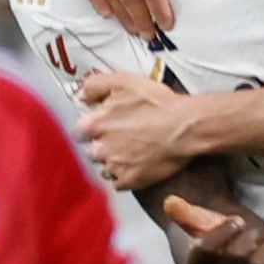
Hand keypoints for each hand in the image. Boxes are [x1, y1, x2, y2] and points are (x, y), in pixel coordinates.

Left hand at [83, 69, 202, 188]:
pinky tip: (136, 165)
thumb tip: (82, 95)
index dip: (90, 129)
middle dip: (102, 145)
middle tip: (121, 138)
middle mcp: (100, 149)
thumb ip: (95, 85)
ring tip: (131, 152)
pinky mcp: (130, 181)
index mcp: (94, 124)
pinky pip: (118, 183)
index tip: (100, 127)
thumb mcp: (124, 80)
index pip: (78, 132)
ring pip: (104, 168)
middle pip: (92, 151)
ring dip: (113, 162)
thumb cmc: (158, 104)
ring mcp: (114, 167)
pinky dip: (125, 176)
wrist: (185, 128)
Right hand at [163, 193, 263, 263]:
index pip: (205, 250)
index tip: (236, 221)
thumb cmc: (215, 231)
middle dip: (248, 238)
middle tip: (252, 231)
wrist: (233, 251)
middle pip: (234, 258)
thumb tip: (169, 203)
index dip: (225, 231)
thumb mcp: (199, 219)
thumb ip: (184, 212)